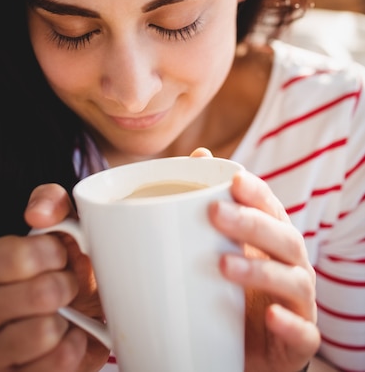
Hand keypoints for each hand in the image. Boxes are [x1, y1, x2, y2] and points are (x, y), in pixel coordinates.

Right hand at [0, 183, 108, 371]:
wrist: (82, 314)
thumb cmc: (65, 265)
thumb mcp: (62, 223)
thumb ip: (51, 203)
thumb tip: (37, 213)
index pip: (8, 257)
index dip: (47, 254)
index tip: (62, 254)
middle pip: (30, 295)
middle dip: (65, 285)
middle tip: (68, 285)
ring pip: (40, 334)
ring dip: (69, 320)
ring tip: (69, 313)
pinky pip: (47, 371)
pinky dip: (71, 352)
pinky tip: (72, 339)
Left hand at [208, 169, 319, 371]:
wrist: (250, 346)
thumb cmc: (236, 287)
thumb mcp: (221, 244)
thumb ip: (212, 203)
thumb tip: (198, 155)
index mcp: (274, 237)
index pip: (271, 208)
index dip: (257, 193)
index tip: (234, 180)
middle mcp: (292, 264)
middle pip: (284, 238)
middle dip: (252, 223)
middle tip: (215, 213)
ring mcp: (299, 301)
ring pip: (292, 280)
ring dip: (260, 270)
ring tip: (224, 265)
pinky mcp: (300, 339)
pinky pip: (303, 332)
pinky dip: (289, 324)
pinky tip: (271, 315)